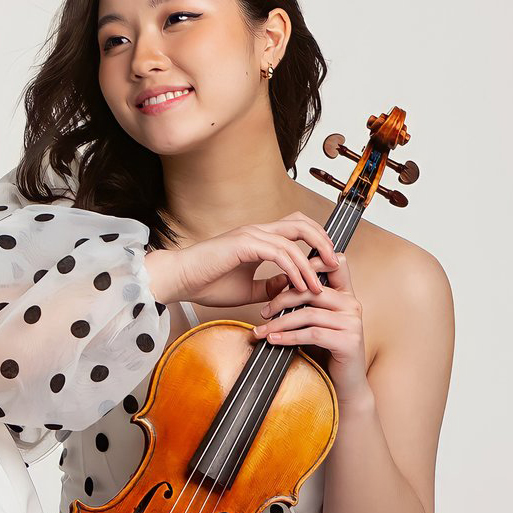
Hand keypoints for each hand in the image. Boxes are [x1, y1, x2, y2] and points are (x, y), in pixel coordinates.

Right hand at [160, 214, 340, 307]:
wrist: (179, 281)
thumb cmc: (206, 283)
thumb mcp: (248, 289)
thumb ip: (269, 286)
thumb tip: (290, 287)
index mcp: (258, 239)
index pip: (295, 230)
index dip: (315, 242)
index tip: (327, 264)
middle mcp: (257, 232)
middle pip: (300, 223)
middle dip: (322, 240)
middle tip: (334, 263)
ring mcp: (251, 235)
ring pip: (293, 238)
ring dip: (310, 262)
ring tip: (319, 283)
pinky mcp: (244, 243)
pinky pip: (279, 252)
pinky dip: (294, 268)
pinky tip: (300, 285)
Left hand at [250, 252, 370, 401]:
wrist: (344, 385)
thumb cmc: (326, 352)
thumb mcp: (314, 323)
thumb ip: (305, 304)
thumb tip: (274, 289)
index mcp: (345, 295)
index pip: (336, 263)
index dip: (312, 261)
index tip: (283, 276)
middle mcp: (352, 304)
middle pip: (312, 290)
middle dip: (282, 299)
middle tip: (263, 312)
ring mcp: (353, 322)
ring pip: (308, 313)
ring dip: (280, 323)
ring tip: (262, 331)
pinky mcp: (349, 341)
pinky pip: (312, 334)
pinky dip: (289, 337)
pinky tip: (274, 341)